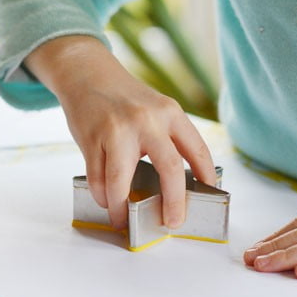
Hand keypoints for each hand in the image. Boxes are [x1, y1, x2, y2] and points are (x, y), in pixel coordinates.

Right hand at [25, 36, 215, 229]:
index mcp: (169, 112)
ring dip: (122, 208)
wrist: (87, 73)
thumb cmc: (124, 98)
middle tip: (173, 222)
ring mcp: (117, 131)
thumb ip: (167, 138)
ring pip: (121, 181)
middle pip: (168, 169)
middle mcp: (147, 120)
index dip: (207, 175)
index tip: (209, 195)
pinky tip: (106, 201)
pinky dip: (102, 195)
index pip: (197, 149)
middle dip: (173, 202)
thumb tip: (178, 184)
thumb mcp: (155, 108)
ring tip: (124, 220)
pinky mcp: (91, 139)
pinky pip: (97, 178)